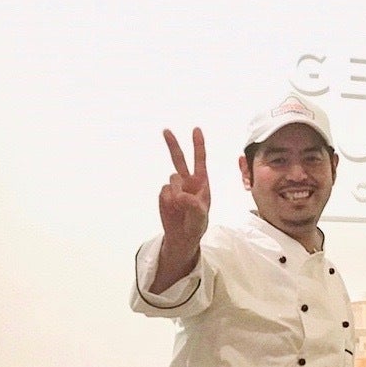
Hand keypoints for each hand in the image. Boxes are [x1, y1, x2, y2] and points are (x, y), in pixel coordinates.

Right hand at [159, 128, 210, 245]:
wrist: (182, 237)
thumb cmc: (196, 225)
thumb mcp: (200, 217)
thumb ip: (193, 205)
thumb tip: (179, 195)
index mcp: (201, 183)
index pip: (200, 161)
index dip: (198, 145)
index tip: (196, 129)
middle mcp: (187, 181)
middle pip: (179, 159)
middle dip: (173, 145)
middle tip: (166, 130)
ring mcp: (174, 187)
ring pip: (171, 180)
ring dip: (176, 194)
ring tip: (181, 209)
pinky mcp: (164, 194)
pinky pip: (163, 192)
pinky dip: (167, 201)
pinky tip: (173, 210)